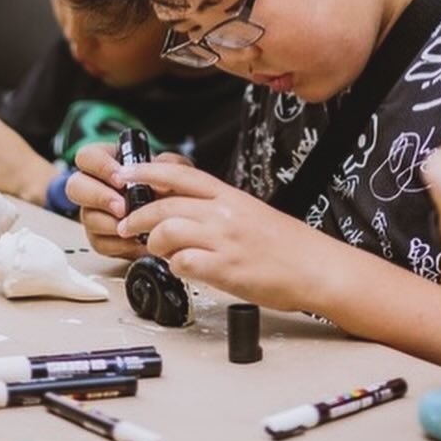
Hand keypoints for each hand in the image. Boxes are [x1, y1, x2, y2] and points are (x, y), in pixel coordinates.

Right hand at [65, 146, 193, 260]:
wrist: (170, 214)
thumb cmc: (164, 185)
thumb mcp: (170, 166)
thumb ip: (168, 164)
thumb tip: (158, 180)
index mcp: (106, 161)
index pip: (87, 157)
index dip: (100, 167)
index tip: (120, 178)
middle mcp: (93, 186)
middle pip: (75, 187)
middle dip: (100, 198)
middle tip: (123, 207)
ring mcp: (93, 212)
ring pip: (87, 218)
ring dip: (110, 224)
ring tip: (133, 226)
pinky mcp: (99, 237)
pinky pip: (99, 243)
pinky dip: (119, 244)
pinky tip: (136, 240)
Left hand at [115, 161, 324, 311]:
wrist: (315, 266)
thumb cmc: (285, 244)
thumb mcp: (248, 212)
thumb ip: (216, 208)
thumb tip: (180, 210)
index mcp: (229, 195)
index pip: (180, 174)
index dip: (148, 171)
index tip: (125, 173)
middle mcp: (224, 213)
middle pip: (165, 205)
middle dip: (138, 216)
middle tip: (127, 225)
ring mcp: (224, 241)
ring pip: (168, 231)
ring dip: (154, 243)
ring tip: (158, 252)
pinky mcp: (226, 269)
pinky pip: (184, 263)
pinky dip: (175, 267)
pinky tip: (183, 270)